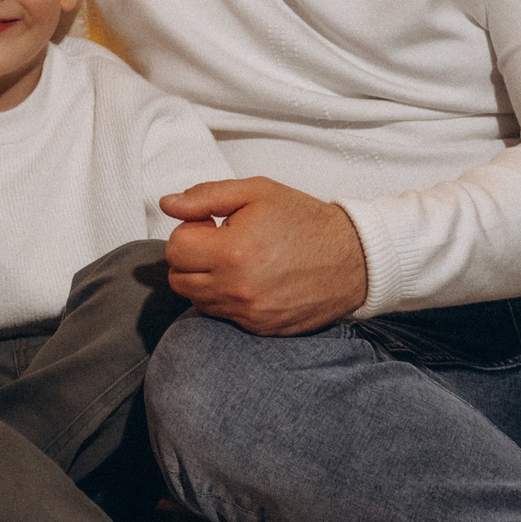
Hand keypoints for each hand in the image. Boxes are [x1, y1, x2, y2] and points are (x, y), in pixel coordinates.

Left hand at [160, 178, 366, 335]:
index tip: (212, 225)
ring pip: (197, 300)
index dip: (190, 232)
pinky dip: (227, 298)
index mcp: (232, 252)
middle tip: (220, 242)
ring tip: (237, 261)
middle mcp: (236, 289)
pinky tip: (250, 280)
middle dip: (191, 258)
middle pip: (178, 279)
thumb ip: (206, 196)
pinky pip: (222, 316)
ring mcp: (248, 314)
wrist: (353, 258)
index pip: (174, 249)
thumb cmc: (304, 220)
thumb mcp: (256, 192)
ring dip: (205, 279)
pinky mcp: (259, 329)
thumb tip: (168, 204)